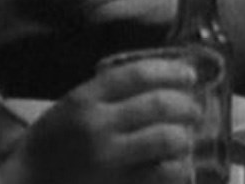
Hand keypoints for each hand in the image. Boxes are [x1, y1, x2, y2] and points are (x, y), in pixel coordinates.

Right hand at [5, 55, 200, 183]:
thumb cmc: (49, 145)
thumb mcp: (70, 106)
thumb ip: (108, 92)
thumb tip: (162, 78)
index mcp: (85, 100)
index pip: (138, 74)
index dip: (171, 71)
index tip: (190, 74)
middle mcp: (98, 127)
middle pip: (159, 105)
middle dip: (186, 105)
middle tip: (195, 109)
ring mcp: (108, 161)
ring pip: (166, 140)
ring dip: (184, 137)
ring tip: (187, 138)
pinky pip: (161, 175)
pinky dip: (178, 169)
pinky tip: (181, 166)